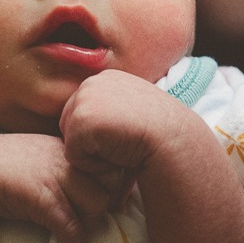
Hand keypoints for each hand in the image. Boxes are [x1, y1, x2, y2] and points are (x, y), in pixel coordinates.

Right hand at [0, 132, 118, 242]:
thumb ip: (75, 165)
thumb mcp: (49, 157)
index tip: (101, 200)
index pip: (114, 165)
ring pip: (98, 204)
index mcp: (73, 145)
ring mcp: (57, 175)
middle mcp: (69, 157)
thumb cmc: (13, 168)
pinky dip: (75, 242)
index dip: (111, 186)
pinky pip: (74, 226)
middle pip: (112, 184)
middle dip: (104, 204)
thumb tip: (110, 187)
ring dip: (90, 223)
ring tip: (76, 229)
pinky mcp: (44, 198)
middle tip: (87, 217)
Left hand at [59, 69, 195, 182]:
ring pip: (71, 142)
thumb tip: (100, 126)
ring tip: (123, 145)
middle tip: (126, 141)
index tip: (129, 132)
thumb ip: (114, 110)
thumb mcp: (135, 111)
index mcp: (105, 79)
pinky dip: (95, 164)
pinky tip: (119, 152)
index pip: (83, 115)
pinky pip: (74, 157)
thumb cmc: (161, 133)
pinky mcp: (80, 120)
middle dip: (94, 142)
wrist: (173, 139)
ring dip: (95, 153)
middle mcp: (91, 82)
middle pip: (70, 127)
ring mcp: (84, 99)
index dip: (103, 134)